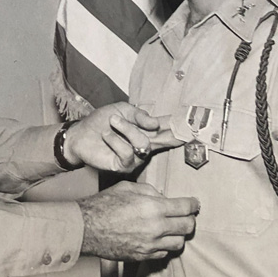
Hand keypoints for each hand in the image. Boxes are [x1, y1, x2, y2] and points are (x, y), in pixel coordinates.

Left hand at [63, 102, 182, 172]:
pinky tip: (106, 136)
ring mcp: (136, 157)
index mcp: (147, 130)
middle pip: (163, 140)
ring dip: (125, 129)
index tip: (197, 125)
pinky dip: (115, 141)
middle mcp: (146, 145)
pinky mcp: (124, 166)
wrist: (80, 134)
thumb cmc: (101, 121)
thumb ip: (140, 115)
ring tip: (111, 123)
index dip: (182, 128)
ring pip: (142, 143)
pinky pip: (127, 153)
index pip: (168, 129)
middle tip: (139, 124)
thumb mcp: (122, 110)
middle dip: (163, 134)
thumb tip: (156, 124)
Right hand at [77, 181, 198, 260]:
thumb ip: (149, 191)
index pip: (185, 207)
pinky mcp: (143, 256)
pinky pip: (164, 253)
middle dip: (190, 219)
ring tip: (173, 228)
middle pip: (187, 227)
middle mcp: (155, 228)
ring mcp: (150, 244)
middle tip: (187, 215)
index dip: (193, 204)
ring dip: (179, 234)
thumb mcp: (128, 188)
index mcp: (153, 207)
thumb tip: (163, 197)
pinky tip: (160, 238)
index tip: (195, 204)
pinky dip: (166, 245)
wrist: (87, 228)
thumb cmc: (104, 205)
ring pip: (179, 243)